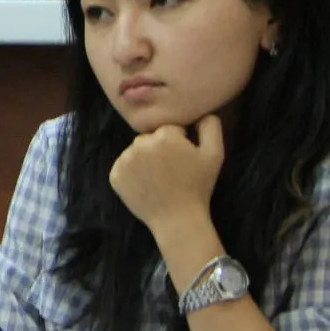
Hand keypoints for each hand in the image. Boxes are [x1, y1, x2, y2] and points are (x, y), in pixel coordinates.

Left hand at [109, 114, 226, 234]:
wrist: (178, 219)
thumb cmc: (198, 187)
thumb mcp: (214, 155)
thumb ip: (211, 126)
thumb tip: (202, 111)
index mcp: (164, 135)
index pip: (169, 129)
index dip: (179, 142)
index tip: (184, 159)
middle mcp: (140, 143)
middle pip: (150, 138)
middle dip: (159, 148)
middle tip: (171, 170)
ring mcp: (124, 160)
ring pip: (135, 151)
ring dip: (144, 159)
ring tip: (158, 178)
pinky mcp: (114, 175)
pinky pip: (123, 166)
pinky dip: (132, 172)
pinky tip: (146, 184)